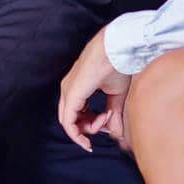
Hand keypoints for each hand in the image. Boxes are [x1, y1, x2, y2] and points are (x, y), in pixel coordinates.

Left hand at [58, 26, 132, 152]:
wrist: (115, 50)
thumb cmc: (116, 66)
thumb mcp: (116, 95)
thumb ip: (113, 114)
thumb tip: (117, 133)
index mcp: (76, 88)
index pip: (77, 115)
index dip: (92, 124)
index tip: (108, 123)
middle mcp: (68, 91)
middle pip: (72, 121)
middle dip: (90, 128)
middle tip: (107, 123)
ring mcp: (67, 93)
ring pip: (69, 124)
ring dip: (90, 128)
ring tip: (106, 118)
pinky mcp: (70, 95)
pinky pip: (68, 123)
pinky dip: (81, 131)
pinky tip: (98, 126)